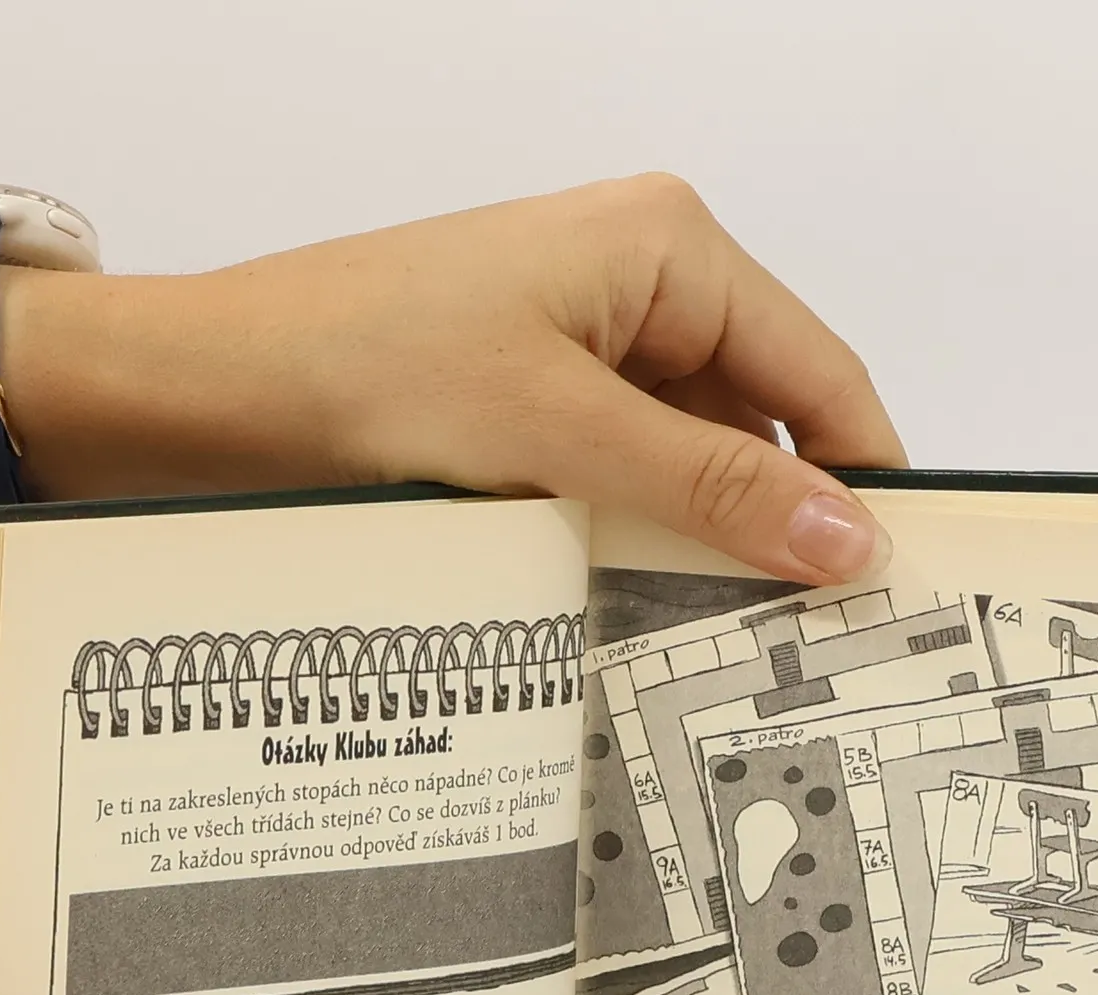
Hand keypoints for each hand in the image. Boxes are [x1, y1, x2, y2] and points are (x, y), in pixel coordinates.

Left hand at [7, 173, 907, 584]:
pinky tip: (637, 606)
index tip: (890, 588)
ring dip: (700, 542)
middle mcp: (639, 285)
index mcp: (669, 247)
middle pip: (763, 422)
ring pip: (692, 462)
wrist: (207, 394)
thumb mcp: (559, 432)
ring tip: (719, 641)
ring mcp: (584, 344)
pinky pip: (626, 476)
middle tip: (804, 643)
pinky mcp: (535, 401)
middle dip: (778, 524)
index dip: (864, 479)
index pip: (822, 374)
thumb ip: (710, 485)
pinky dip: (637, 538)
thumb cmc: (364, 368)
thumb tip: (849, 536)